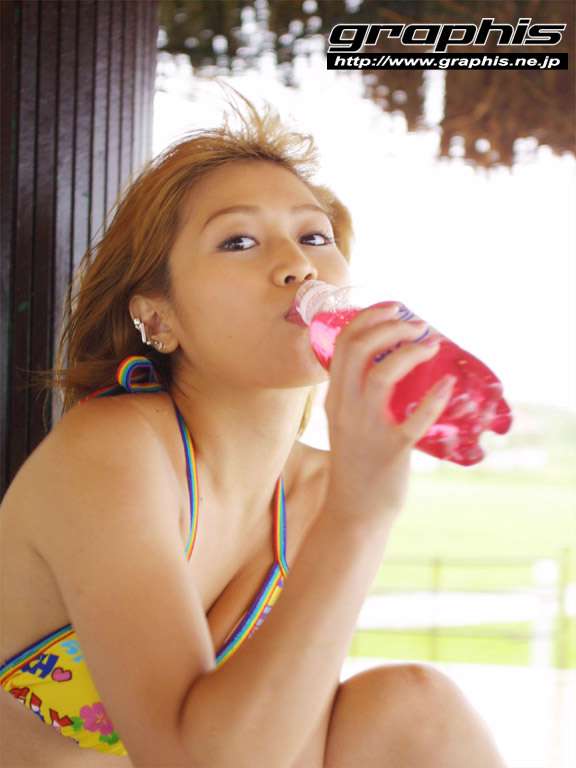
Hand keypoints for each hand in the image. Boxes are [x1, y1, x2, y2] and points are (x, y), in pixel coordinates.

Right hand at [323, 303, 454, 528]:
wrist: (354, 511)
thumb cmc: (357, 463)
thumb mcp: (347, 421)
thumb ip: (358, 393)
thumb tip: (390, 360)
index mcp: (334, 397)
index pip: (342, 343)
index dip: (368, 317)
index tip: (393, 306)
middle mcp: (345, 408)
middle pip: (358, 349)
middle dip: (389, 326)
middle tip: (417, 325)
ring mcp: (367, 428)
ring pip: (381, 374)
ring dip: (409, 351)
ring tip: (430, 344)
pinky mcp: (391, 450)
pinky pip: (414, 418)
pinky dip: (433, 397)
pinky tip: (447, 383)